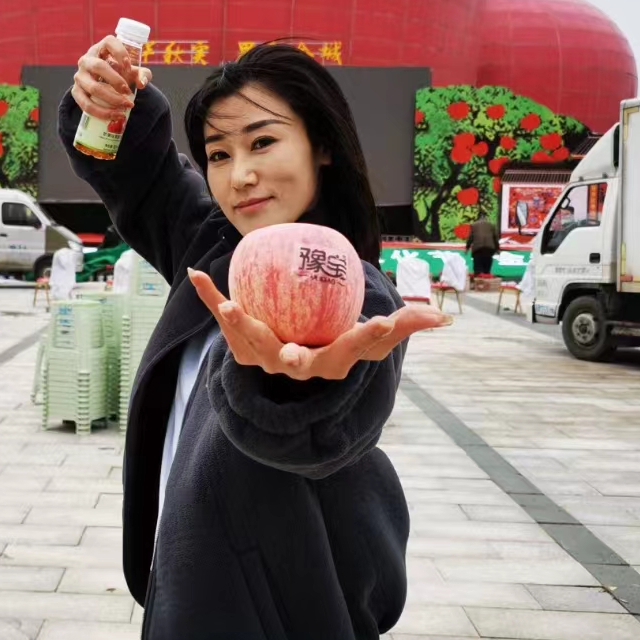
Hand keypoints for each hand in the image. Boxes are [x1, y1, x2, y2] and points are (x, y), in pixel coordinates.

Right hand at [72, 35, 153, 121]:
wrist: (104, 85)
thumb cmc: (120, 74)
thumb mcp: (133, 72)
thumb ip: (143, 75)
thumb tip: (141, 84)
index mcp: (101, 48)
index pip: (109, 42)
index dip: (120, 53)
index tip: (129, 67)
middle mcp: (87, 59)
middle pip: (99, 67)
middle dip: (116, 81)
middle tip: (129, 92)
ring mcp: (79, 76)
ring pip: (93, 88)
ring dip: (111, 99)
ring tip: (126, 106)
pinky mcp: (76, 92)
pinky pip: (86, 104)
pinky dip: (102, 112)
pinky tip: (115, 116)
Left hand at [188, 268, 450, 380]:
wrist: (296, 360)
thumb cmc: (339, 345)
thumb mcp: (372, 340)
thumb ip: (405, 326)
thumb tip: (443, 320)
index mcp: (331, 363)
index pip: (353, 350)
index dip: (369, 339)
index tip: (381, 322)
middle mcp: (295, 366)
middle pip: (291, 360)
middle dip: (285, 354)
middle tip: (285, 351)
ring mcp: (264, 358)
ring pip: (249, 343)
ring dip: (239, 325)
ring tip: (229, 303)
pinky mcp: (240, 346)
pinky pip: (224, 321)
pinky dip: (209, 298)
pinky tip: (196, 274)